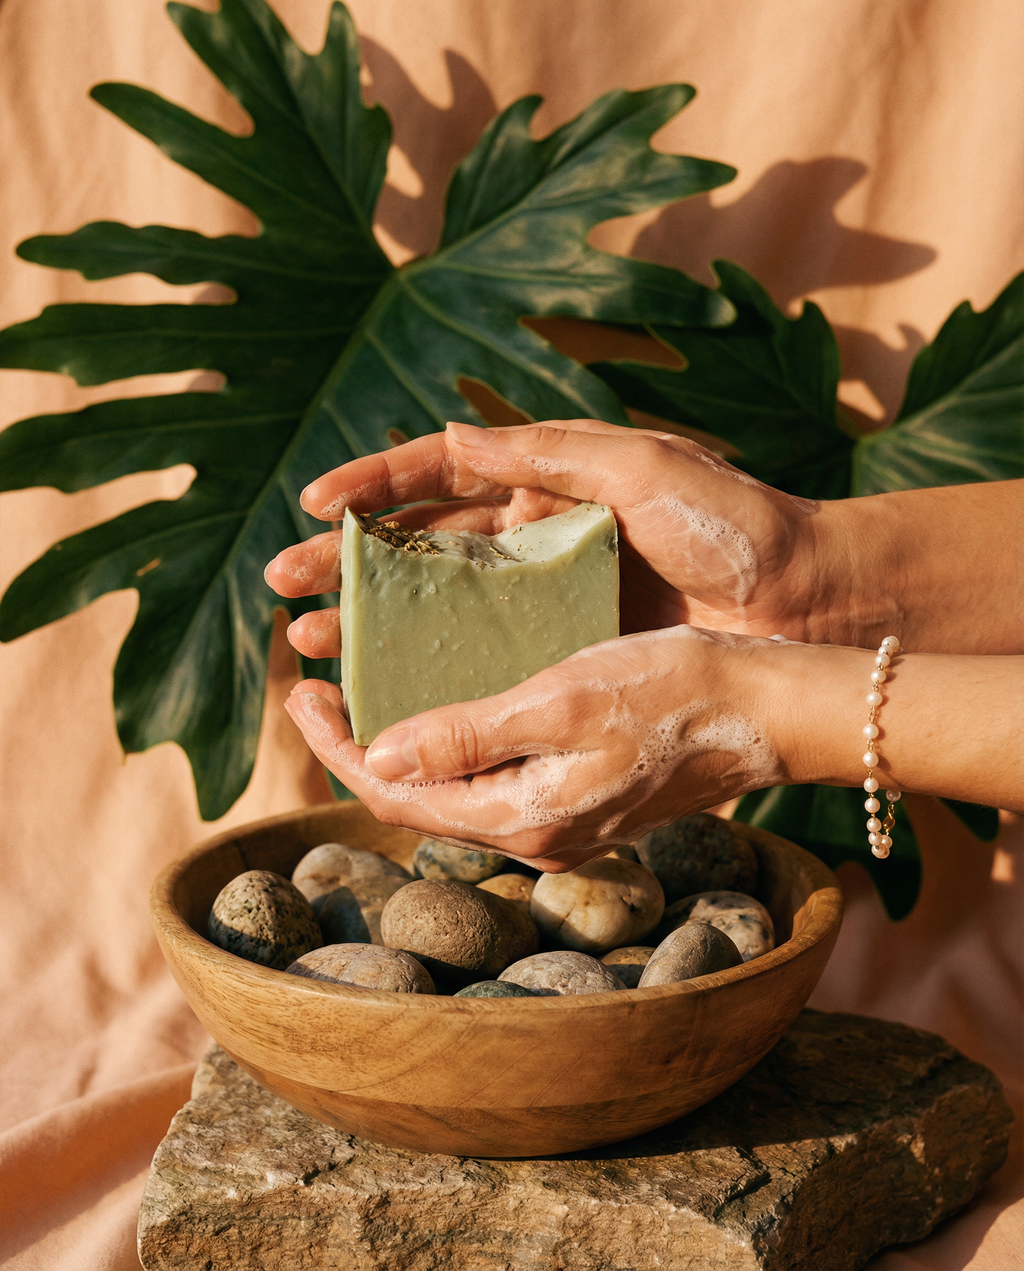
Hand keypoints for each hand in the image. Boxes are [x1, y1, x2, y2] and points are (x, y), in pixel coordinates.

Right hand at [266, 419, 824, 660]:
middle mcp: (535, 543)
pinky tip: (388, 690)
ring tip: (312, 642)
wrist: (799, 596)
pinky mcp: (568, 653)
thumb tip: (450, 437)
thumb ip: (546, 453)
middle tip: (284, 587)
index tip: (315, 506)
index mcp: (546, 486)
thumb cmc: (729, 518)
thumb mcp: (639, 467)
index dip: (375, 487)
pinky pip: (487, 662)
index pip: (439, 478)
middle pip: (420, 551)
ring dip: (375, 625)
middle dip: (350, 566)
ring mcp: (547, 603)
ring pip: (439, 613)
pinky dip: (433, 672)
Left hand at [283, 627, 790, 868]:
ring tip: (362, 690)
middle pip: (414, 797)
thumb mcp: (559, 702)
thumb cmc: (670, 692)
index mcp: (519, 816)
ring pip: (449, 789)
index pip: (393, 792)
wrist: (762, 710)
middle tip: (316, 685)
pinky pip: (487, 778)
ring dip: (399, 744)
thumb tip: (375, 755)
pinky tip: (439, 704)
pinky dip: (448, 744)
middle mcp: (531, 833)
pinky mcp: (577, 798)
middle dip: (357, 745)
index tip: (300, 690)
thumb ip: (466, 735)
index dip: (336, 745)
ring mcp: (556, 820)